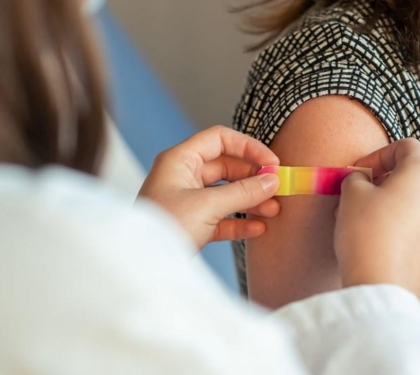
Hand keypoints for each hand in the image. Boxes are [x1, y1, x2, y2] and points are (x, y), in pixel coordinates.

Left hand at [139, 126, 280, 248]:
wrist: (140, 265)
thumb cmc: (164, 227)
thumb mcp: (207, 206)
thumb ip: (242, 192)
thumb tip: (272, 180)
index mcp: (180, 160)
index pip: (220, 139)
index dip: (248, 147)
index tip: (272, 163)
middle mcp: (183, 176)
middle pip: (227, 167)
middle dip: (254, 178)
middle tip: (278, 188)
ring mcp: (187, 201)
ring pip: (226, 193)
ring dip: (251, 200)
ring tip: (274, 209)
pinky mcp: (192, 225)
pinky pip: (221, 218)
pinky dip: (240, 221)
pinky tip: (259, 228)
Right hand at [334, 138, 419, 301]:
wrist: (383, 287)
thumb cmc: (367, 234)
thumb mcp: (351, 194)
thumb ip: (357, 177)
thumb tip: (361, 180)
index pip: (406, 146)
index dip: (378, 154)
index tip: (359, 172)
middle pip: (416, 172)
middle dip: (387, 178)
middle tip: (361, 192)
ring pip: (419, 200)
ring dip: (394, 201)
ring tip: (365, 218)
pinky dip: (403, 223)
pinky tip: (379, 239)